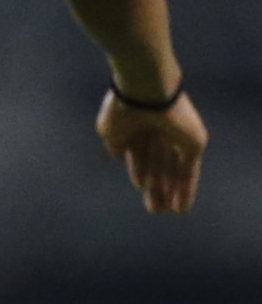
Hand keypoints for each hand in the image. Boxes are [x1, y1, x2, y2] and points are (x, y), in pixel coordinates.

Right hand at [97, 89, 205, 214]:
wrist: (146, 91)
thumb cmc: (123, 108)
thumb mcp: (110, 130)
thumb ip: (115, 143)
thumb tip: (115, 154)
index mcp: (141, 128)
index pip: (142, 155)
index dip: (141, 172)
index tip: (141, 187)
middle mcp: (161, 133)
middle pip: (161, 166)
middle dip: (157, 188)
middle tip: (153, 209)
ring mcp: (179, 138)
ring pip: (175, 172)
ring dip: (171, 192)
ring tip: (166, 211)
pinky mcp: (193, 144)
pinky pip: (190, 172)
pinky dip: (186, 190)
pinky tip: (180, 207)